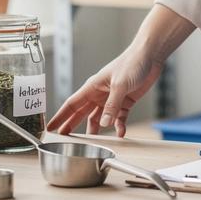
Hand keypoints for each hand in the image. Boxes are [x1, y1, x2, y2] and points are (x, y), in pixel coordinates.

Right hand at [47, 46, 161, 137]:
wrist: (150, 56)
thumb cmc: (132, 63)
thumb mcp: (120, 85)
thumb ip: (112, 105)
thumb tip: (103, 124)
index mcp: (93, 87)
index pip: (72, 104)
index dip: (60, 116)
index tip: (50, 128)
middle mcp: (100, 94)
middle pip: (82, 113)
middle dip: (73, 126)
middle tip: (63, 140)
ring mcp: (112, 98)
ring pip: (100, 118)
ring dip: (97, 129)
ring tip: (93, 143)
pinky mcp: (125, 101)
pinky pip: (118, 118)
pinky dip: (118, 126)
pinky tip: (120, 133)